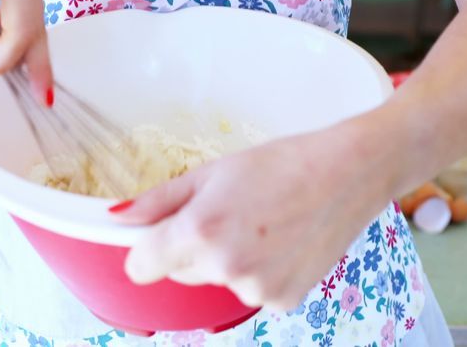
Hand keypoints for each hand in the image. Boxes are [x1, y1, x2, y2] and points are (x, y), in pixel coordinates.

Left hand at [110, 116, 401, 310]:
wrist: (347, 174)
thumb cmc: (281, 164)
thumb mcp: (212, 172)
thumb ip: (160, 200)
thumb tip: (120, 217)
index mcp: (200, 231)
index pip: (140, 267)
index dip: (145, 250)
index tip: (156, 237)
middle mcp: (224, 266)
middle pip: (179, 272)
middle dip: (191, 249)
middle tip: (227, 214)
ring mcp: (255, 289)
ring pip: (215, 281)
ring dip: (226, 261)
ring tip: (261, 225)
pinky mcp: (282, 301)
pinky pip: (250, 291)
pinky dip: (259, 273)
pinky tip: (281, 243)